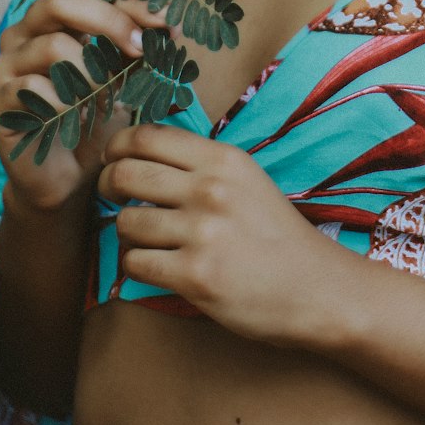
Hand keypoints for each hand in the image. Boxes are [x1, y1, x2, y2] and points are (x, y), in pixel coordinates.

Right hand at [0, 0, 145, 215]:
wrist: (69, 179)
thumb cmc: (95, 121)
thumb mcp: (122, 76)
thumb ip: (137, 45)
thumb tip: (168, 23)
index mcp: (51, 22)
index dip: (128, 3)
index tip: (165, 24)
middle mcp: (21, 36)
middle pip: (58, 0)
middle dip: (107, 21)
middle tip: (139, 48)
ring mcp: (3, 68)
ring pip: (53, 47)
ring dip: (92, 74)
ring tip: (104, 100)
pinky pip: (35, 89)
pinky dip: (66, 105)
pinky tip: (75, 121)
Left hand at [98, 124, 347, 345]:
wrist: (316, 288)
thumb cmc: (277, 235)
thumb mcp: (247, 181)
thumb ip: (201, 166)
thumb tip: (141, 155)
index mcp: (224, 159)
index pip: (147, 136)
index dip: (118, 146)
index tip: (113, 159)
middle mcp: (211, 189)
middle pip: (126, 174)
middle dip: (108, 186)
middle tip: (112, 198)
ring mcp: (202, 232)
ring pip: (126, 222)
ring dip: (126, 233)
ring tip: (145, 239)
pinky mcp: (195, 275)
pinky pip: (135, 263)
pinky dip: (136, 266)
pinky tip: (157, 266)